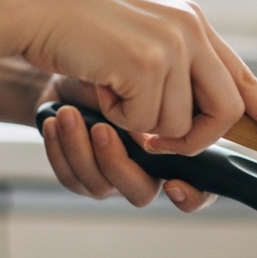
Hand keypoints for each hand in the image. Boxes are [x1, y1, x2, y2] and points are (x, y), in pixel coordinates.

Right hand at [2, 0, 256, 153]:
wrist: (31, 1)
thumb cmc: (75, 26)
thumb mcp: (139, 40)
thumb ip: (174, 67)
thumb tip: (196, 119)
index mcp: (192, 22)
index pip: (243, 77)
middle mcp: (192, 29)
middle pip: (226, 111)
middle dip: (197, 139)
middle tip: (158, 140)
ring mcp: (173, 45)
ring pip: (179, 123)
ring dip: (142, 123)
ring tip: (111, 89)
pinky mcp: (147, 63)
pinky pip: (147, 122)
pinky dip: (119, 117)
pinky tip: (99, 83)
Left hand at [37, 77, 212, 212]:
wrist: (73, 67)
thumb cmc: (117, 63)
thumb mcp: (141, 69)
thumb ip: (154, 98)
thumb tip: (145, 133)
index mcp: (177, 145)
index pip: (201, 187)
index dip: (192, 193)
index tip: (171, 180)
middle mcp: (148, 168)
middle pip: (142, 193)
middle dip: (118, 163)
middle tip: (101, 129)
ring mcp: (113, 175)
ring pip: (101, 186)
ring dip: (81, 150)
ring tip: (69, 114)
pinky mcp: (80, 176)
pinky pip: (70, 178)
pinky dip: (60, 149)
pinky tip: (55, 120)